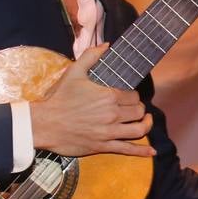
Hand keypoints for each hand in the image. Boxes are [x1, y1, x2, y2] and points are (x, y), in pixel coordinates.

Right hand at [31, 45, 155, 156]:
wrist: (45, 124)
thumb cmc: (59, 98)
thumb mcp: (74, 72)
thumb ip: (91, 56)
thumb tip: (106, 45)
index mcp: (108, 97)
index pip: (133, 96)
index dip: (133, 96)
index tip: (128, 96)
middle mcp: (112, 115)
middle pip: (138, 112)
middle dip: (139, 109)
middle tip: (135, 108)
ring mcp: (109, 133)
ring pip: (139, 130)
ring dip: (146, 125)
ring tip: (146, 121)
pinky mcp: (103, 146)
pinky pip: (127, 150)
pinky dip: (142, 152)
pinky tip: (152, 153)